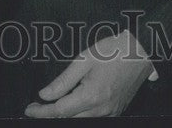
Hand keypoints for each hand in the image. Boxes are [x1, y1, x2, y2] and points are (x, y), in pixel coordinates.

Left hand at [25, 31, 153, 117]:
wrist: (142, 52)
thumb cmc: (114, 51)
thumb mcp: (84, 60)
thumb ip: (63, 81)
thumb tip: (45, 95)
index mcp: (91, 96)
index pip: (59, 111)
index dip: (41, 111)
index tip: (29, 109)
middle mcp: (101, 110)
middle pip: (68, 119)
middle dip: (50, 114)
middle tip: (37, 106)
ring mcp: (110, 113)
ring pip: (80, 120)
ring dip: (65, 115)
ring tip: (52, 105)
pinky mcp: (116, 111)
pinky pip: (93, 117)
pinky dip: (79, 114)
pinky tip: (73, 103)